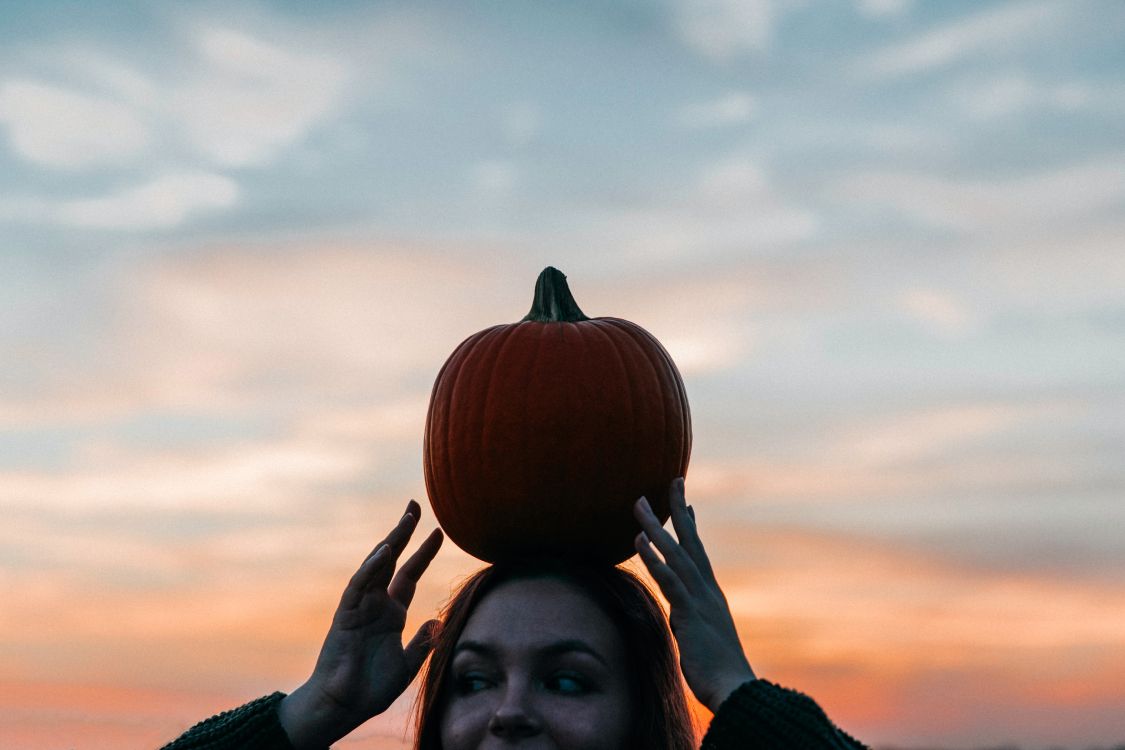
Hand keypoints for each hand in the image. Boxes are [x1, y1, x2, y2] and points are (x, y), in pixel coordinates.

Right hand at [278, 500, 443, 748]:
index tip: (439, 531)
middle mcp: (376, 604)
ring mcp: (360, 607)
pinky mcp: (346, 615)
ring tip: (407, 520)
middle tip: (415, 506)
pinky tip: (385, 552)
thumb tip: (438, 622)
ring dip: (390, 542)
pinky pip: (359, 586)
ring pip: (375, 566)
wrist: (341, 707)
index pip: (410, 575)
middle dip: (404, 534)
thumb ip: (423, 644)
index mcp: (392, 614)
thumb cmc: (370, 689)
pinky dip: (371, 568)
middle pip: (392, 561)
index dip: (424, 553)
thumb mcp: (407, 666)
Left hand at [634, 478, 755, 712]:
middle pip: (690, 542)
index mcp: (711, 595)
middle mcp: (707, 590)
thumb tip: (684, 619)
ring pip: (676, 554)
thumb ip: (694, 624)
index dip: (691, 528)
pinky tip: (639, 540)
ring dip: (656, 526)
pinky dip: (654, 558)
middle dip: (679, 510)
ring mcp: (699, 600)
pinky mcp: (689, 614)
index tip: (687, 504)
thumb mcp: (705, 640)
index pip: (699, 553)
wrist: (735, 689)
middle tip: (672, 481)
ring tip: (638, 504)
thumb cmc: (719, 672)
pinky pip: (669, 580)